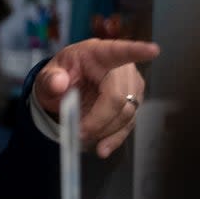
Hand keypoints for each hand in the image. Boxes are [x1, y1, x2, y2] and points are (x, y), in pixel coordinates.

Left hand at [33, 39, 159, 157]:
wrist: (65, 88)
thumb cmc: (60, 76)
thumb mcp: (46, 76)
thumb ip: (49, 80)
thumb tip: (58, 84)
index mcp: (99, 53)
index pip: (120, 51)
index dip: (138, 50)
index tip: (153, 50)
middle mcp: (122, 67)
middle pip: (118, 97)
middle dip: (99, 119)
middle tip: (78, 132)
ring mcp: (131, 85)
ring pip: (125, 114)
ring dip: (104, 131)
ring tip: (81, 137)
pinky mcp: (133, 103)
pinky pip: (127, 124)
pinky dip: (113, 138)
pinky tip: (103, 148)